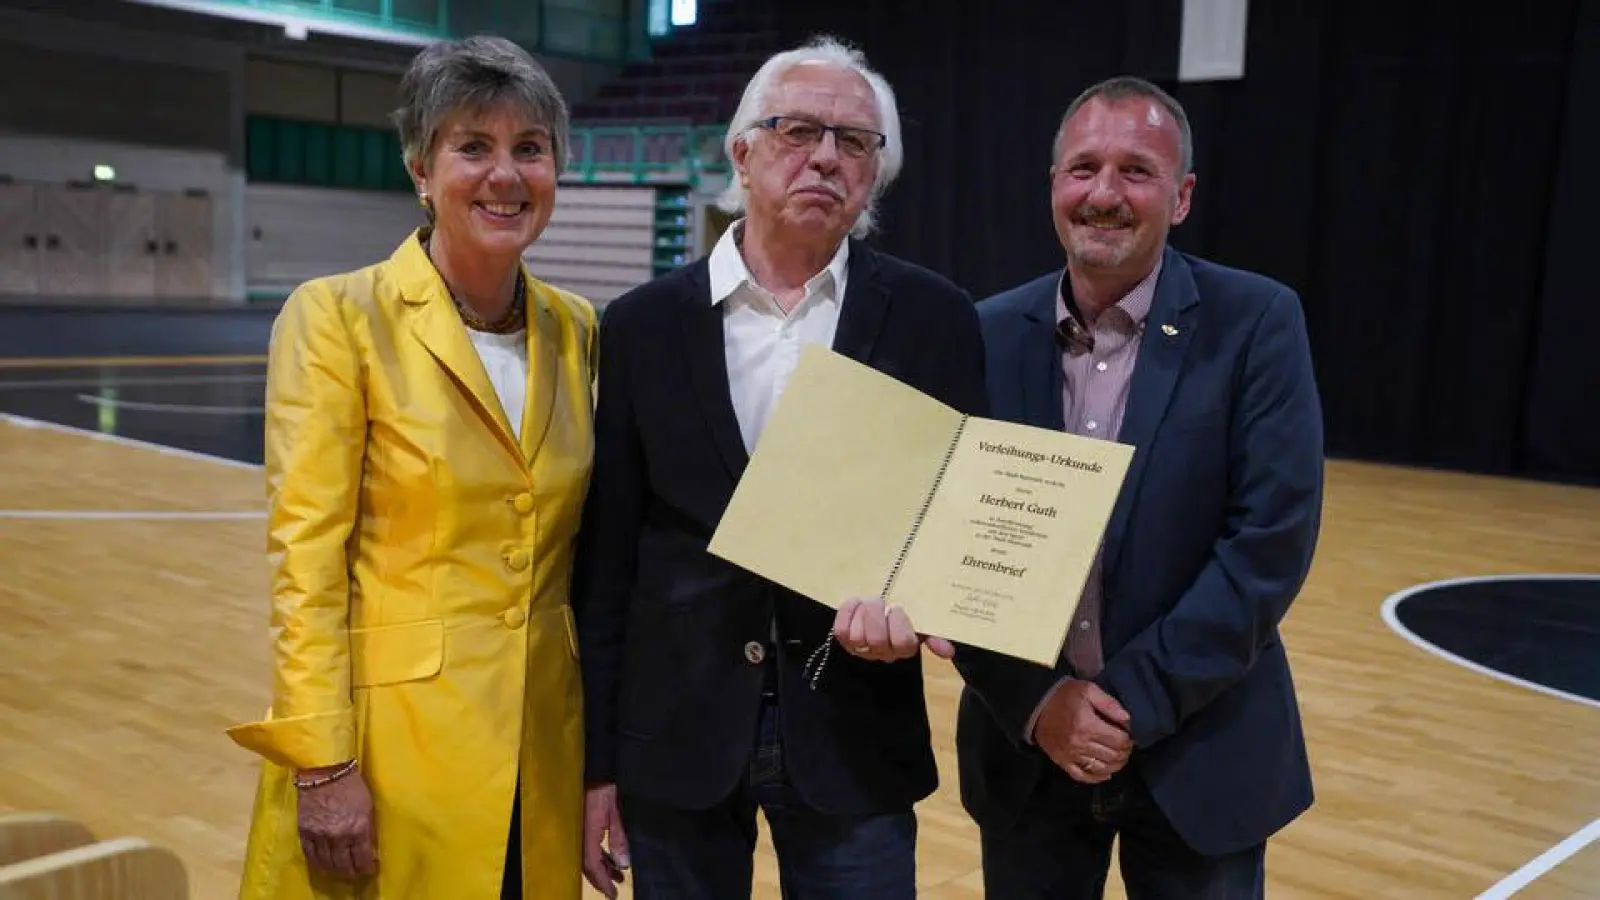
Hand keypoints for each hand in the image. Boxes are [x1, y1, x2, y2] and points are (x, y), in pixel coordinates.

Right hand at [296, 763, 376, 878]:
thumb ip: (367, 829)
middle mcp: (339, 836)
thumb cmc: (351, 784)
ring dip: (335, 871)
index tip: (369, 869)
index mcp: (358, 829)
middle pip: (344, 866)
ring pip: (327, 864)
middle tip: (355, 874)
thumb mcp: (367, 806)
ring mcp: (320, 836)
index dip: (367, 868)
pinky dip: (317, 863)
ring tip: (340, 872)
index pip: (363, 859)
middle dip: (351, 873)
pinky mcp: (305, 832)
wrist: (324, 771)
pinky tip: (323, 864)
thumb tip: (368, 847)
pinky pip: (310, 855)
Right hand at [582, 783, 629, 898]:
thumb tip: (623, 865)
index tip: (612, 894)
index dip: (602, 882)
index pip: (592, 866)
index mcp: (585, 835)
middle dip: (601, 878)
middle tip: (614, 890)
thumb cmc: (604, 787)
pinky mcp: (580, 825)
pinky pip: (588, 846)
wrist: (593, 767)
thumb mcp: (614, 814)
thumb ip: (618, 839)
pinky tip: (611, 858)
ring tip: (618, 875)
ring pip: (588, 856)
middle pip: (587, 865)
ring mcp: (577, 830)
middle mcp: (578, 836)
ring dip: (603, 867)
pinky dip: (599, 855)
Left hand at [833, 597, 954, 660]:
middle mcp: (883, 652)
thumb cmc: (904, 614)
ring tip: (869, 601)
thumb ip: (935, 634)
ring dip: (863, 613)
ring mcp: (862, 648)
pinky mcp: (845, 641)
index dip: (899, 625)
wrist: (880, 606)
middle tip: (880, 601)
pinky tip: (856, 602)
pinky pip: (841, 631)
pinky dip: (847, 613)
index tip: (897, 607)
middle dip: (877, 616)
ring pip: (858, 637)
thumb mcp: (922, 621)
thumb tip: (948, 651)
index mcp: (905, 647)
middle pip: (878, 640)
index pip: (903, 644)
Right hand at [1033, 680, 1132, 783]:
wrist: (1037, 705)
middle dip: (1125, 752)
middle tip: (1126, 746)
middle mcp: (1080, 744)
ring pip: (1101, 768)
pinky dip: (1097, 778)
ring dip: (1115, 765)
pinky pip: (1083, 776)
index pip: (1119, 740)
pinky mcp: (1062, 762)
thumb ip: (1109, 704)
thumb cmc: (1064, 696)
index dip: (1129, 739)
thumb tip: (1127, 719)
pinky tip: (1106, 773)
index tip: (1129, 735)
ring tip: (1119, 757)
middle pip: (1113, 756)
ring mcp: (1070, 755)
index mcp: (1088, 725)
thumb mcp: (1088, 690)